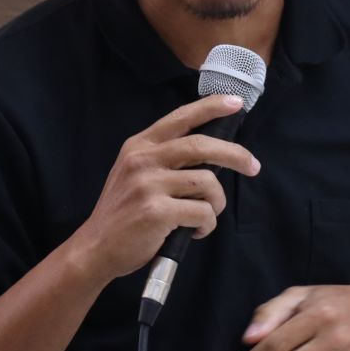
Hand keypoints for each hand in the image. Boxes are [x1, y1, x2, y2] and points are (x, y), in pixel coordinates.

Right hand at [69, 93, 259, 286]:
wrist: (96, 247)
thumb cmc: (124, 213)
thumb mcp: (134, 173)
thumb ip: (163, 158)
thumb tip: (212, 153)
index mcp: (139, 146)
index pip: (181, 118)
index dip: (210, 108)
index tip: (235, 103)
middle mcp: (142, 160)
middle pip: (202, 146)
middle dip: (235, 155)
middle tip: (253, 166)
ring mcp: (148, 185)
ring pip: (207, 184)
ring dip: (217, 203)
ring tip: (206, 215)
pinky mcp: (156, 212)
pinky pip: (202, 213)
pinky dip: (206, 225)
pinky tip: (195, 231)